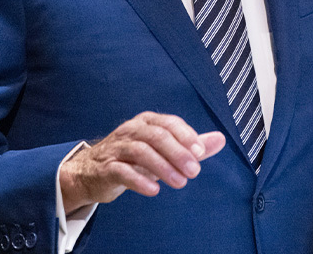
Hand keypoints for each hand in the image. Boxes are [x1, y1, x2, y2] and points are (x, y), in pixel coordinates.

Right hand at [59, 112, 225, 212]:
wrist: (91, 172)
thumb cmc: (132, 158)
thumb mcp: (163, 150)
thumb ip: (190, 145)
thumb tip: (220, 139)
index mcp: (147, 122)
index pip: (169, 123)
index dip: (186, 137)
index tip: (201, 154)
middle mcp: (131, 131)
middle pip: (157, 136)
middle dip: (178, 153)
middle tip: (194, 171)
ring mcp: (116, 148)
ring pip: (140, 151)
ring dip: (163, 167)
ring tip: (179, 182)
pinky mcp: (105, 168)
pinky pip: (122, 171)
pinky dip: (139, 180)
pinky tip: (154, 190)